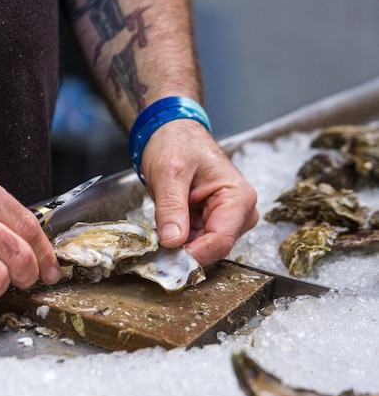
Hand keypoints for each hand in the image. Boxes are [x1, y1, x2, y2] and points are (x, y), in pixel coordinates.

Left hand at [140, 119, 258, 266]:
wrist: (171, 133)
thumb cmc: (176, 143)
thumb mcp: (169, 173)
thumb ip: (171, 208)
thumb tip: (172, 242)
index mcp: (238, 197)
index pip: (221, 240)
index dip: (194, 255)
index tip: (169, 261)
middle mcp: (239, 212)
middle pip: (214, 248)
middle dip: (185, 253)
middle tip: (156, 251)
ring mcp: (225, 219)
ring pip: (203, 249)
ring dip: (180, 249)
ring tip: (156, 238)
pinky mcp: (210, 223)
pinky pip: (195, 242)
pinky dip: (178, 243)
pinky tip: (163, 234)